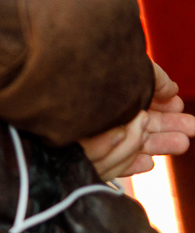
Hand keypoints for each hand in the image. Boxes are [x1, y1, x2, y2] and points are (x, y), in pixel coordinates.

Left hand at [82, 61, 194, 180]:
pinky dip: (127, 163)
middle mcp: (97, 116)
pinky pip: (105, 163)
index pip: (137, 106)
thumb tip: (173, 90)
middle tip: (192, 130)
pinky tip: (149, 163)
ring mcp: (87, 134)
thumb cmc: (89, 69)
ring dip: (156, 144)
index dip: (162, 109)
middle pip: (137, 127)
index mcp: (105, 96)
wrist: (53, 78)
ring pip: (127, 145)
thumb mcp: (126, 69)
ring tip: (182, 142)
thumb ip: (151, 78)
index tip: (179, 105)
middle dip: (167, 129)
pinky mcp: (76, 153)